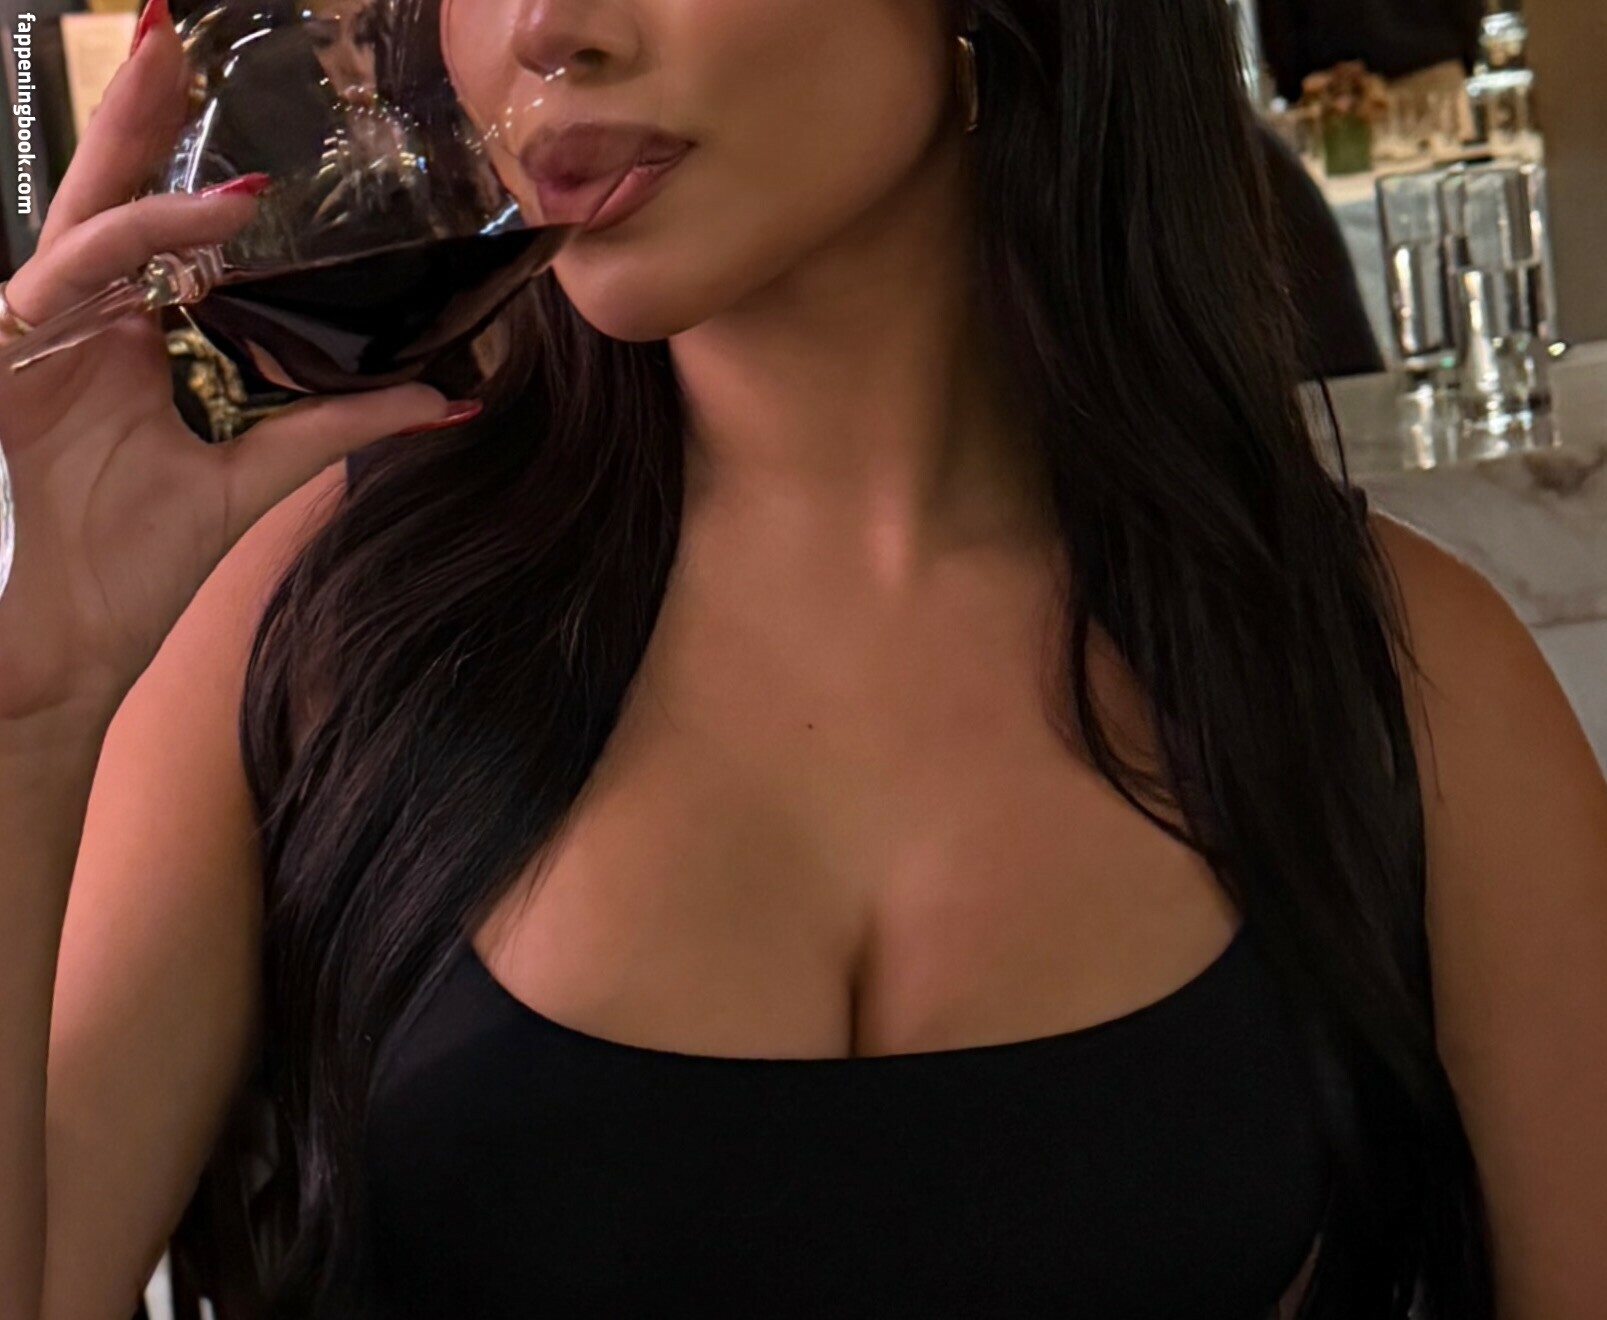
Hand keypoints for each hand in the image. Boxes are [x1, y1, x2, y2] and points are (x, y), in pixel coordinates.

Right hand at [0, 9, 476, 726]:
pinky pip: (76, 275)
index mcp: (126, 342)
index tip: (237, 118)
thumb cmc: (136, 563)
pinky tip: (214, 217)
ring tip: (196, 86)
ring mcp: (36, 336)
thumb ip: (340, 424)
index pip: (154, 231)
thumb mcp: (257, 475)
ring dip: (143, 151)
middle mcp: (79, 326)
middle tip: (174, 26)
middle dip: (140, 111)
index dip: (181, 165)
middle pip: (110, 195)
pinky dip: (140, 238)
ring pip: (88, 217)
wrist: (67, 644)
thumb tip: (447, 394)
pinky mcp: (8, 358)